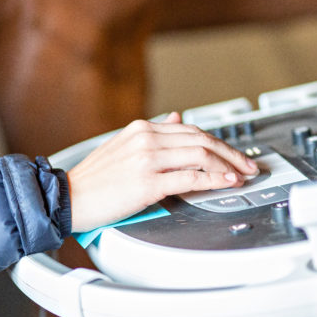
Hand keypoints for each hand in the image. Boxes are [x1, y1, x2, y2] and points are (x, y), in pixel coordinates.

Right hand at [67, 112, 258, 231]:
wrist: (68, 198)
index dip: (218, 142)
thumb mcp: (123, 147)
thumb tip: (177, 117)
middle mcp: (146, 138)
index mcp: (141, 128)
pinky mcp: (147, 182)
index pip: (191, 129)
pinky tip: (227, 182)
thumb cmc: (94, 180)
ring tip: (243, 174)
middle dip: (231, 152)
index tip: (233, 154)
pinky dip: (215, 179)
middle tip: (248, 164)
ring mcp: (147, 159)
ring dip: (229, 165)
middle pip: (201, 138)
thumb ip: (152, 133)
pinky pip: (191, 178)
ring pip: (201, 154)